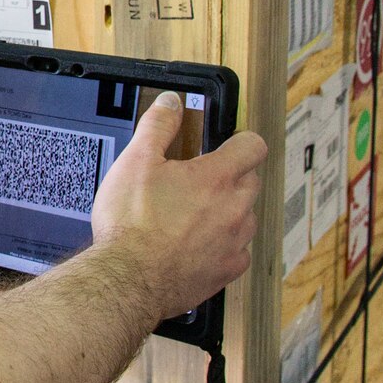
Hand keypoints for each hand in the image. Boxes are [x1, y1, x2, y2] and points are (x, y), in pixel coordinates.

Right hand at [91, 92, 266, 322]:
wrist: (128, 279)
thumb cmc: (131, 223)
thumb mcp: (135, 161)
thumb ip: (159, 126)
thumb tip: (172, 103)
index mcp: (216, 177)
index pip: (253, 146)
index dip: (241, 141)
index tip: (226, 145)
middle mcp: (235, 209)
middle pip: (251, 181)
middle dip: (231, 177)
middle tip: (198, 181)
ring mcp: (234, 242)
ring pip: (245, 218)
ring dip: (228, 212)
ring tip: (193, 215)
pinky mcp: (226, 271)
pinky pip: (237, 252)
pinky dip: (223, 246)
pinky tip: (195, 245)